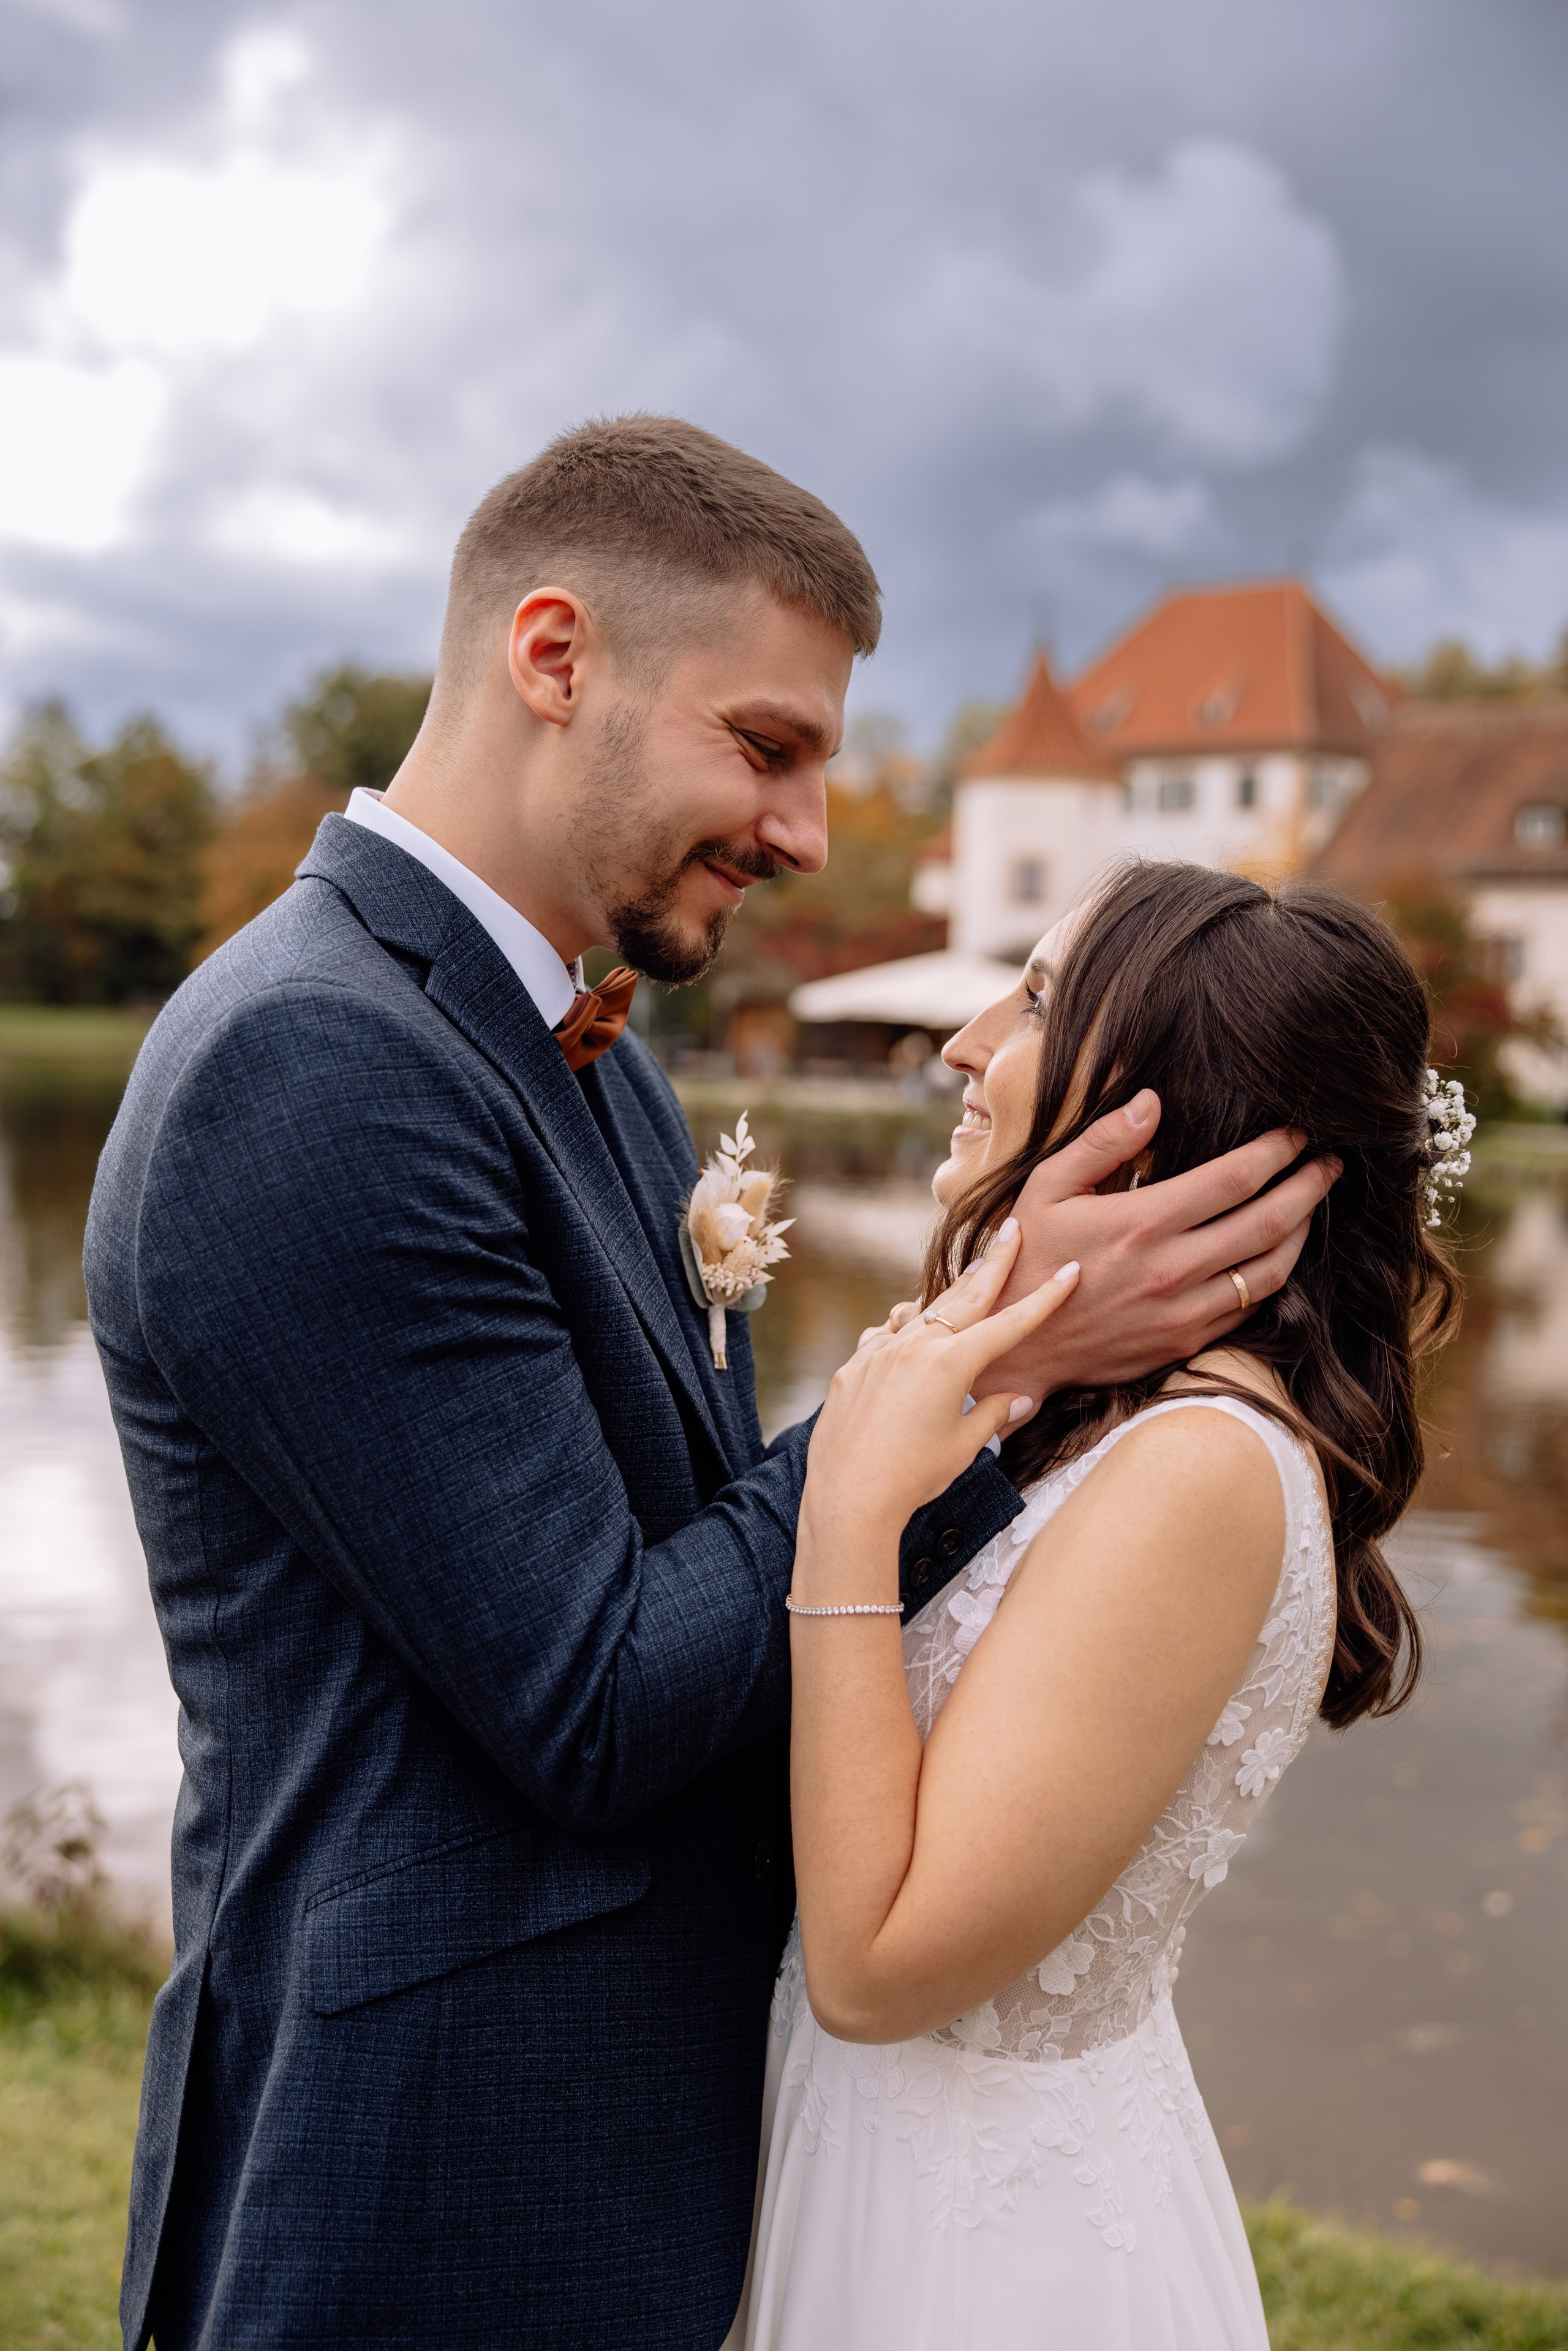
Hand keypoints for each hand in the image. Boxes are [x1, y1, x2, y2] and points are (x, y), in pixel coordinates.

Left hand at [805, 1230, 1078, 1539]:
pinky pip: (882, 1338)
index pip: (1009, 1323)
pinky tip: (904, 1329)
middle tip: (1012, 1229)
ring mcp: (879, 1353)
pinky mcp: (852, 1369)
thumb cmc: (915, 1475)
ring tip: (969, 1274)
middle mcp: (915, 1346)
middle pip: (965, 1297)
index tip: (1069, 1271)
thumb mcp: (964, 1445)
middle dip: (994, 1263)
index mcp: (952, 1362)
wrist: (850, 1496)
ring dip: (949, 1294)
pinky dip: (901, 1331)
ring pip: (920, 1313)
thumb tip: (1015, 1398)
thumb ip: (992, 1413)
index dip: (1043, 1298)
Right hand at [968, 1091, 1338, 1402]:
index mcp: (1142, 1222)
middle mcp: (1172, 1268)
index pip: (1235, 1178)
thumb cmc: (1027, 1257)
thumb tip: (1152, 1101)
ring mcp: (1183, 1310)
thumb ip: (1102, 1142)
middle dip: (1309, 1186)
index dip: (1276, 1151)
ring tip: (1313, 1205)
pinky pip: (1248, 1308)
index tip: (1298, 1132)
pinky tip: (1276, 1254)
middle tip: (1330, 1163)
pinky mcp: (1184, 1340)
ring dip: (1301, 1233)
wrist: (1015, 1346)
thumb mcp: (1046, 1187)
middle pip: (1269, 1221)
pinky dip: (1273, 1277)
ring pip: (1271, 1269)